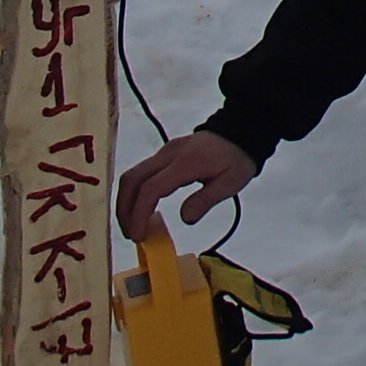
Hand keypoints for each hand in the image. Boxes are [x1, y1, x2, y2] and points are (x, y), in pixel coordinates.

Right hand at [116, 131, 254, 240]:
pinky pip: (141, 173)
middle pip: (132, 179)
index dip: (139, 213)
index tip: (138, 235)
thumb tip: (184, 218)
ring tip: (134, 226)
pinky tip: (142, 211)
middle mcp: (168, 154)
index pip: (151, 187)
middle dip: (125, 209)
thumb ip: (206, 199)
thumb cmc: (237, 159)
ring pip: (132, 175)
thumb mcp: (231, 183)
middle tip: (131, 234)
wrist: (241, 129)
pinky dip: (135, 193)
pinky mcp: (164, 154)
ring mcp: (164, 152)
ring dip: (126, 202)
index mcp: (185, 162)